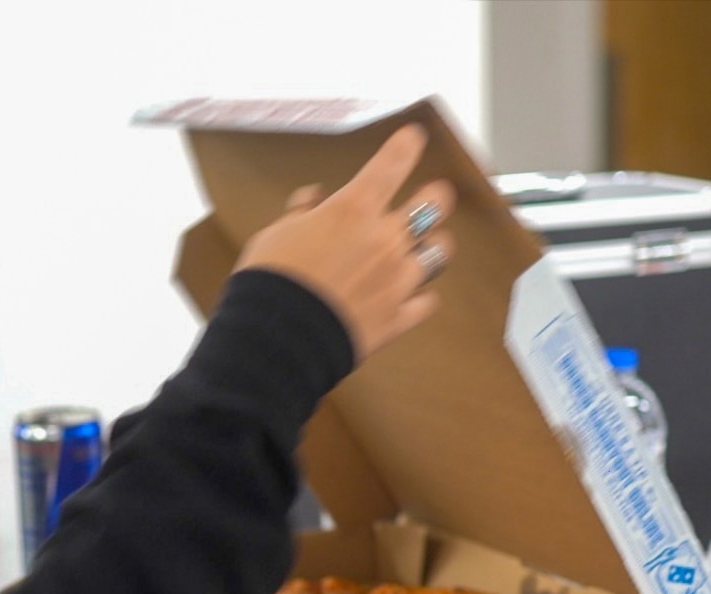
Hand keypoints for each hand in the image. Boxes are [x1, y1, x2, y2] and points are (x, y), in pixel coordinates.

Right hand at [233, 123, 455, 364]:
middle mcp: (385, 239)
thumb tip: (314, 201)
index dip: (407, 145)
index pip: (392, 162)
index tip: (413, 137)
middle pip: (435, 203)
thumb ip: (302, 214)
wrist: (276, 339)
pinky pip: (425, 303)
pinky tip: (410, 297)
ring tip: (424, 251)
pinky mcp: (396, 317)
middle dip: (434, 198)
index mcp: (353, 210)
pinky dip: (420, 298)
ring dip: (432, 247)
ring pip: (440, 253)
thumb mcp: (275, 234)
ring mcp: (397, 279)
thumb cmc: (270, 282)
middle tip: (431, 199)